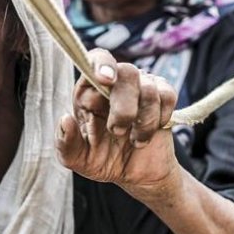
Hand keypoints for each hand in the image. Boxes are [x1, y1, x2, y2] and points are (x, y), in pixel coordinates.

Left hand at [56, 49, 180, 197]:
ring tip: (135, 140)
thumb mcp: (78, 159)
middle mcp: (116, 82)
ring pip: (149, 88)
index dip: (102, 66)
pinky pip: (168, 95)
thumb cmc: (103, 160)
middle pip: (126, 71)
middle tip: (118, 131)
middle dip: (124, 106)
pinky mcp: (162, 95)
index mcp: (89, 90)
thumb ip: (66, 143)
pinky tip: (151, 131)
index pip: (96, 60)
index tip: (105, 79)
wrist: (137, 173)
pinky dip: (160, 118)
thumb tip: (65, 120)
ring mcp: (141, 86)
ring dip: (143, 121)